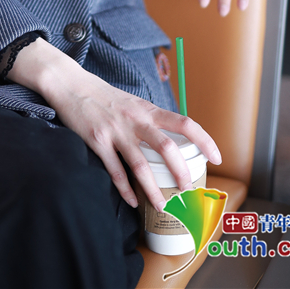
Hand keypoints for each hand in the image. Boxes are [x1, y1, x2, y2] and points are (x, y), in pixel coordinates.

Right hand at [9, 38, 221, 211]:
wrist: (72, 85)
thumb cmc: (105, 97)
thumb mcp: (133, 103)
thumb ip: (151, 120)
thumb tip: (171, 141)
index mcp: (148, 110)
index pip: (185, 123)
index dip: (204, 140)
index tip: (217, 158)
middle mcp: (135, 119)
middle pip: (167, 147)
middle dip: (181, 172)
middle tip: (188, 190)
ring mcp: (116, 131)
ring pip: (141, 165)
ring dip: (154, 190)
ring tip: (162, 206)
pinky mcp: (97, 140)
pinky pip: (115, 170)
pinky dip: (125, 189)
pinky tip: (132, 201)